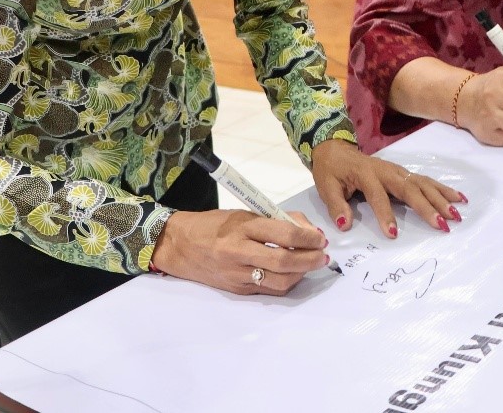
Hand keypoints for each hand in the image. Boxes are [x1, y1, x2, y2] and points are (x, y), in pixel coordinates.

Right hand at [151, 209, 327, 294]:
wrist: (179, 245)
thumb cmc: (215, 224)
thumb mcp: (245, 213)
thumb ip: (276, 221)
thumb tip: (308, 231)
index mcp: (242, 227)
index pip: (284, 233)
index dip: (308, 238)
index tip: (320, 238)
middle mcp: (238, 252)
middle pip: (285, 261)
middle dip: (311, 259)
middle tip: (323, 255)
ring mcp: (237, 274)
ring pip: (280, 281)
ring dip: (302, 274)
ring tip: (312, 264)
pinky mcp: (236, 289)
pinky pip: (269, 289)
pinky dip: (287, 282)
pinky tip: (294, 273)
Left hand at [311, 138, 463, 236]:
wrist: (337, 149)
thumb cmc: (331, 170)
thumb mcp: (326, 187)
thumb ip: (336, 206)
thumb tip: (344, 225)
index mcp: (367, 175)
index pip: (378, 196)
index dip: (385, 215)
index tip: (393, 234)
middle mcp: (387, 171)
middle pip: (410, 189)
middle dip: (427, 207)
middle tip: (442, 224)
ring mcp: (399, 171)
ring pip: (423, 184)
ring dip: (441, 199)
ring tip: (456, 215)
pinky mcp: (405, 174)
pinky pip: (427, 181)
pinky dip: (444, 189)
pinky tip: (459, 198)